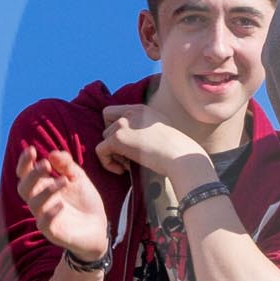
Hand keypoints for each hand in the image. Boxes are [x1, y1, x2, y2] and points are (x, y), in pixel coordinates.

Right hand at [14, 145, 110, 263]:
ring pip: (34, 204)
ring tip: (64, 181)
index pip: (25, 174)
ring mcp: (45, 218)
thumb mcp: (78, 178)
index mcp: (43, 187)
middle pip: (24, 188)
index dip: (25, 162)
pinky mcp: (53, 233)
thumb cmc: (84, 201)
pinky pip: (44, 225)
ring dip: (47, 191)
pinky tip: (61, 205)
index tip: (31, 149)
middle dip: (32, 175)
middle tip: (45, 164)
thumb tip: (52, 153)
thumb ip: (66, 165)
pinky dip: (50, 214)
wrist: (99, 227)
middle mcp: (40, 202)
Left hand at [96, 104, 211, 180]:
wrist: (179, 156)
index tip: (125, 143)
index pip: (112, 112)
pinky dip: (107, 163)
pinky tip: (122, 171)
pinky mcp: (117, 139)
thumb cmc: (175, 150)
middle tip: (127, 155)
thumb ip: (144, 127)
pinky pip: (100, 151)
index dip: (113, 127)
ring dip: (114, 153)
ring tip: (130, 164)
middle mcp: (130, 112)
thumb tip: (131, 140)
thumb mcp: (161, 129)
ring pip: (104, 139)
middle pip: (106, 124)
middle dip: (113, 141)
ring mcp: (123, 124)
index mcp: (141, 109)